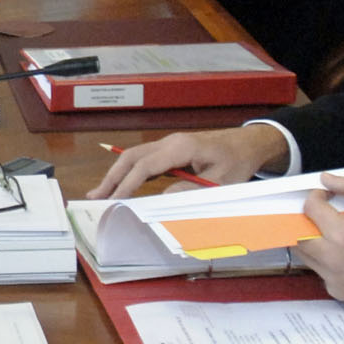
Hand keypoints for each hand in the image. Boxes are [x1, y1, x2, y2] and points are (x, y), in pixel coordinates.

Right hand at [91, 125, 287, 201]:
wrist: (248, 144)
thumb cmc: (237, 162)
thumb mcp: (220, 183)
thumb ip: (191, 191)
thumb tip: (160, 198)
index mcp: (182, 147)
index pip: (145, 165)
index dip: (127, 184)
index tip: (113, 201)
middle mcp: (170, 142)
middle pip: (131, 157)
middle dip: (112, 177)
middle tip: (95, 197)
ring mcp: (168, 144)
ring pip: (134, 156)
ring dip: (116, 174)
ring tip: (100, 194)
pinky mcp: (170, 150)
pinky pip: (143, 159)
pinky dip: (128, 172)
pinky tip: (120, 186)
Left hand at [298, 172, 343, 318]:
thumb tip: (326, 179)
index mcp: (343, 235)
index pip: (310, 209)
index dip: (316, 197)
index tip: (327, 196)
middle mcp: (332, 259)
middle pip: (298, 235)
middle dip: (306, 220)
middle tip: (323, 215)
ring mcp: (332, 278)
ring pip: (305, 256)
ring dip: (312, 240)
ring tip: (333, 234)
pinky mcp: (337, 292)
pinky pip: (320, 271)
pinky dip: (326, 260)